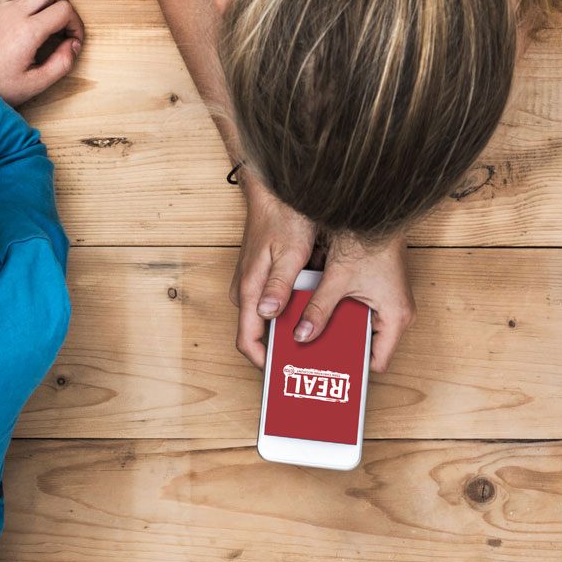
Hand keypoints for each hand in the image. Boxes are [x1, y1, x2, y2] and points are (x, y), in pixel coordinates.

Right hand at [230, 171, 318, 367]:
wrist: (273, 189)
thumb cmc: (282, 217)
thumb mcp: (290, 252)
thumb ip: (279, 286)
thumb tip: (267, 314)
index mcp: (249, 289)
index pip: (247, 340)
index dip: (262, 361)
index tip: (282, 371)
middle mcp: (246, 289)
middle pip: (259, 331)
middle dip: (281, 346)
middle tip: (308, 356)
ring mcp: (252, 281)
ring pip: (268, 316)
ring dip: (288, 325)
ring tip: (315, 334)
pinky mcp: (262, 274)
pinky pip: (273, 301)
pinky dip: (290, 308)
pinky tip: (312, 306)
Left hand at [293, 233, 414, 372]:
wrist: (377, 209)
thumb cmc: (370, 241)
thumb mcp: (337, 280)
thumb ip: (318, 310)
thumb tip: (302, 335)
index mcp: (396, 317)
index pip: (376, 361)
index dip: (352, 367)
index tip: (328, 370)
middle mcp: (397, 313)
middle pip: (366, 345)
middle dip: (340, 348)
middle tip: (313, 355)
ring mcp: (388, 302)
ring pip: (359, 328)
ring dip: (338, 328)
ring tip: (312, 333)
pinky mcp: (379, 290)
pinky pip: (359, 311)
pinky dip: (341, 312)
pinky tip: (319, 310)